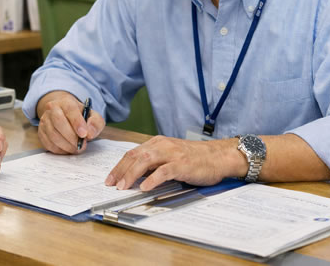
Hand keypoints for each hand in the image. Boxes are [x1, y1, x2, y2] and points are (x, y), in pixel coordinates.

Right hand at [36, 91, 104, 153]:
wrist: (65, 115)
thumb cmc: (80, 116)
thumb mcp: (92, 116)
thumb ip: (95, 123)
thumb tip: (89, 134)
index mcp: (66, 102)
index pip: (70, 110)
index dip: (77, 123)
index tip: (84, 134)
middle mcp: (52, 109)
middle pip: (59, 122)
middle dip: (71, 137)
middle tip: (81, 145)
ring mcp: (45, 120)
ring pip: (53, 135)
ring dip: (66, 146)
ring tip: (76, 148)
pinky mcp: (41, 132)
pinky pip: (48, 144)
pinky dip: (60, 150)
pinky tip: (68, 149)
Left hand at [105, 136, 243, 190]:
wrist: (218, 156)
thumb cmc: (195, 158)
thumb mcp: (170, 156)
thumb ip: (154, 162)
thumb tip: (136, 175)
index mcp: (157, 143)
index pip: (132, 153)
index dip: (119, 166)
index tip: (110, 178)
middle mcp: (162, 145)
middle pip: (135, 156)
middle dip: (120, 170)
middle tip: (111, 184)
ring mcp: (172, 154)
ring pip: (146, 161)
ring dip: (132, 174)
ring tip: (123, 186)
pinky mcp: (182, 164)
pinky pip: (164, 171)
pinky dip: (153, 179)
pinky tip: (145, 187)